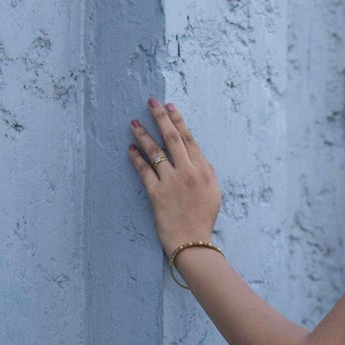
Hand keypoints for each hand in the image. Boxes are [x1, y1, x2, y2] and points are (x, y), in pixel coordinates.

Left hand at [127, 99, 222, 258]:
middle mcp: (187, 172)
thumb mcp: (214, 193)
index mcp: (203, 170)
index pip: (189, 139)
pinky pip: (144, 171)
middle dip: (161, 118)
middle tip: (151, 103)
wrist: (193, 241)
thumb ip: (209, 173)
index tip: (170, 107)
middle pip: (172, 139)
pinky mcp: (156, 193)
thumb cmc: (204, 219)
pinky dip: (136, 158)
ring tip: (134, 123)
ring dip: (144, 135)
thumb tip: (202, 160)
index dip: (178, 121)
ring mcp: (171, 182)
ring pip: (156, 152)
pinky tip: (130, 149)